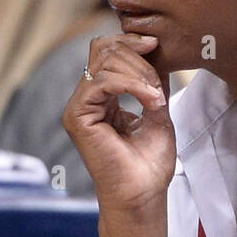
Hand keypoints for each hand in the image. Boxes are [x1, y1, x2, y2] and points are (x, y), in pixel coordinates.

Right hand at [62, 32, 176, 213]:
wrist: (143, 194)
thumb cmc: (150, 163)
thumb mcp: (157, 111)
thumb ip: (153, 82)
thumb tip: (155, 50)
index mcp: (102, 97)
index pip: (107, 52)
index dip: (131, 42)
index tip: (157, 45)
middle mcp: (87, 99)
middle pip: (103, 50)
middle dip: (137, 57)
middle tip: (159, 82)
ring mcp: (79, 107)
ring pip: (103, 62)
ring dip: (139, 74)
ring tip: (157, 98)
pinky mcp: (77, 117)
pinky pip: (101, 82)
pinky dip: (132, 85)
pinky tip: (151, 101)